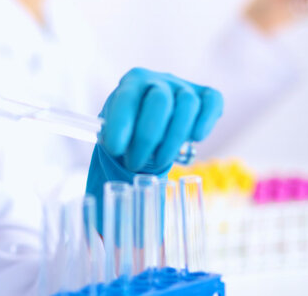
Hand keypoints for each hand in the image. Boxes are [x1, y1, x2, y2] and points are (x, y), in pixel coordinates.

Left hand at [87, 68, 221, 230]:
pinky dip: (204, 123)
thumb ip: (107, 154)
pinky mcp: (206, 96)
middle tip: (136, 162)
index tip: (114, 149)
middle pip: (158, 100)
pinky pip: (212, 102)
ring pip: (185, 105)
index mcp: (129, 84)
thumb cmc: (129, 136)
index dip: (122, 123)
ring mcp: (183, 87)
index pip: (127, 97)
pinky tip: (193, 141)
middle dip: (147, 136)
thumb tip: (95, 226)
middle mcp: (156, 81)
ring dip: (173, 139)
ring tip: (160, 161)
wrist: (149, 122)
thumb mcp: (112, 139)